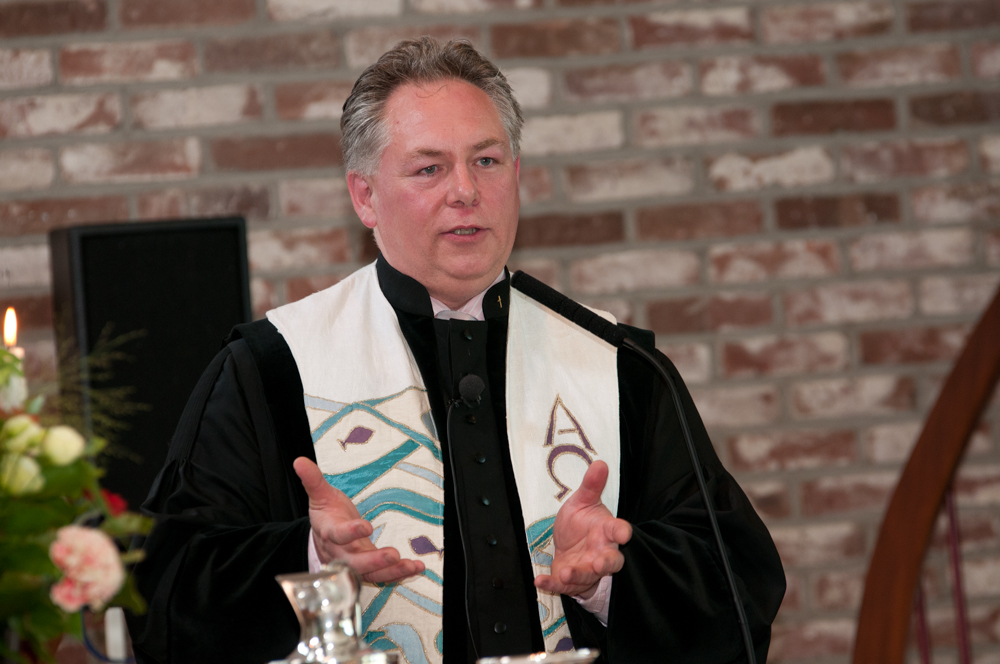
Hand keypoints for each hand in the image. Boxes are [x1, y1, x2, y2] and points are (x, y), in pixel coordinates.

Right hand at [294, 457, 424, 583]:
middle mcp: (340, 553)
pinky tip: (416, 568)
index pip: (338, 535)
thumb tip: (300, 461)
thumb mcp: (320, 495)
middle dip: (374, 561)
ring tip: (410, 566)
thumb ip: (313, 480)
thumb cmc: (327, 514)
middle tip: (393, 554)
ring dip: (391, 571)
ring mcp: (355, 563)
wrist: (324, 538)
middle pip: (354, 563)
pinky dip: (399, 574)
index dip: (351, 532)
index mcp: (329, 533)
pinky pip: (382, 576)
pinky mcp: (368, 569)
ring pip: (370, 574)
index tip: (366, 526)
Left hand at [533, 460, 631, 597]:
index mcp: (606, 530)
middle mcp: (601, 552)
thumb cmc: (581, 524)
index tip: (623, 533)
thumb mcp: (582, 501)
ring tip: (565, 572)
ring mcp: (587, 569)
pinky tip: (538, 581)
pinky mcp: (571, 582)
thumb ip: (591, 485)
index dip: (622, 532)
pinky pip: (562, 586)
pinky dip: (551, 585)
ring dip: (577, 575)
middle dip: (607, 563)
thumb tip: (599, 462)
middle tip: (600, 564)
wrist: (569, 547)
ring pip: (587, 575)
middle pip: (612, 561)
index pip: (618, 530)